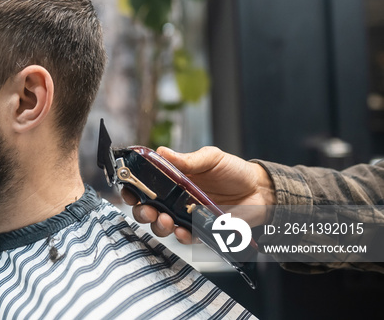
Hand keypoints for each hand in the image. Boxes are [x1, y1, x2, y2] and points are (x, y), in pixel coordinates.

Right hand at [122, 146, 275, 243]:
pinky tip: (183, 231)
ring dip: (158, 225)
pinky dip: (181, 236)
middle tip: (147, 209)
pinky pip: (186, 236)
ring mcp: (187, 215)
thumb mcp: (211, 158)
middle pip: (147, 208)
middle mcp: (176, 198)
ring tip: (164, 220)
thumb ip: (187, 159)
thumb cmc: (234, 170)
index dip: (132, 188)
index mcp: (173, 179)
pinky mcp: (201, 229)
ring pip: (162, 225)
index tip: (128, 189)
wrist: (260, 190)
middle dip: (141, 211)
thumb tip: (162, 152)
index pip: (145, 185)